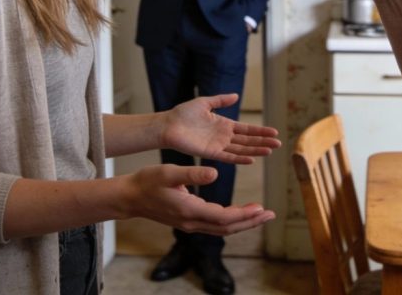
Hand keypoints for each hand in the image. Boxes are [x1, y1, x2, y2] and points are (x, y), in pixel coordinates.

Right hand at [122, 164, 274, 233]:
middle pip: (227, 228)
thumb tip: (215, 173)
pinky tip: (239, 214)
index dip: (243, 214)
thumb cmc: (148, 181)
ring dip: (243, 223)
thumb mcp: (170, 172)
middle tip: (270, 214)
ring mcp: (190, 224)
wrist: (131, 197)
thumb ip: (193, 173)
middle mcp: (192, 221)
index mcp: (189, 210)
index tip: (261, 208)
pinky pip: (215, 225)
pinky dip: (230, 221)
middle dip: (250, 222)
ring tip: (261, 214)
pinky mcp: (188, 221)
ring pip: (222, 229)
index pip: (223, 218)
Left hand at [159, 94, 280, 163]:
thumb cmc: (184, 113)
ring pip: (241, 149)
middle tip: (278, 143)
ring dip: (255, 150)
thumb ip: (221, 100)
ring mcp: (218, 145)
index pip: (246, 129)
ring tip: (270, 151)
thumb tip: (236, 95)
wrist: (168, 125)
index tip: (274, 132)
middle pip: (248, 140)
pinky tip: (251, 159)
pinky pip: (228, 157)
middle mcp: (224, 136)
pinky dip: (240, 158)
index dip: (260, 131)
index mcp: (224, 124)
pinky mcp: (210, 153)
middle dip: (263, 141)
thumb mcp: (205, 102)